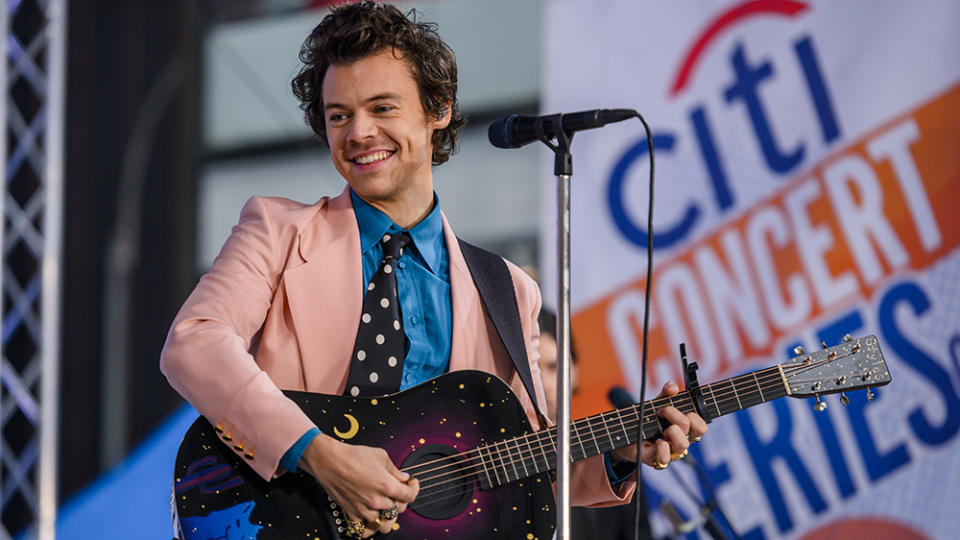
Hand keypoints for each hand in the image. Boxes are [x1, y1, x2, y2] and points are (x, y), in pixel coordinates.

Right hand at [300, 434, 417, 536]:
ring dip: (388, 516)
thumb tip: (404, 478)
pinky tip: (372, 517)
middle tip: (397, 491)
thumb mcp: (380, 456)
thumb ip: (395, 470)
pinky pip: (365, 530)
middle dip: (401, 500)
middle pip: (399, 510)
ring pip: (385, 525)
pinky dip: (370, 526)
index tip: (412, 483)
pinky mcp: (352, 514)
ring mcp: (364, 510)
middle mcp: (376, 501)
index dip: (414, 489)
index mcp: (387, 486)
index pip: (409, 496)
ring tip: (386, 506)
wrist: (329, 461)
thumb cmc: (353, 456)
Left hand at [610, 381, 707, 468]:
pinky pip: (666, 459)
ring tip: (661, 429)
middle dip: (677, 416)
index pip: (702, 426)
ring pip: (684, 445)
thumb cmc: (648, 418)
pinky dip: (661, 448)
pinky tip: (655, 441)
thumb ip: (666, 392)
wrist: (626, 433)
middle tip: (661, 411)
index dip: (693, 415)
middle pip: (696, 431)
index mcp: (685, 429)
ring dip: (672, 431)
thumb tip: (672, 388)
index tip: (673, 406)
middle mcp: (681, 441)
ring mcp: (671, 452)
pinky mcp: (656, 460)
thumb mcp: (658, 402)